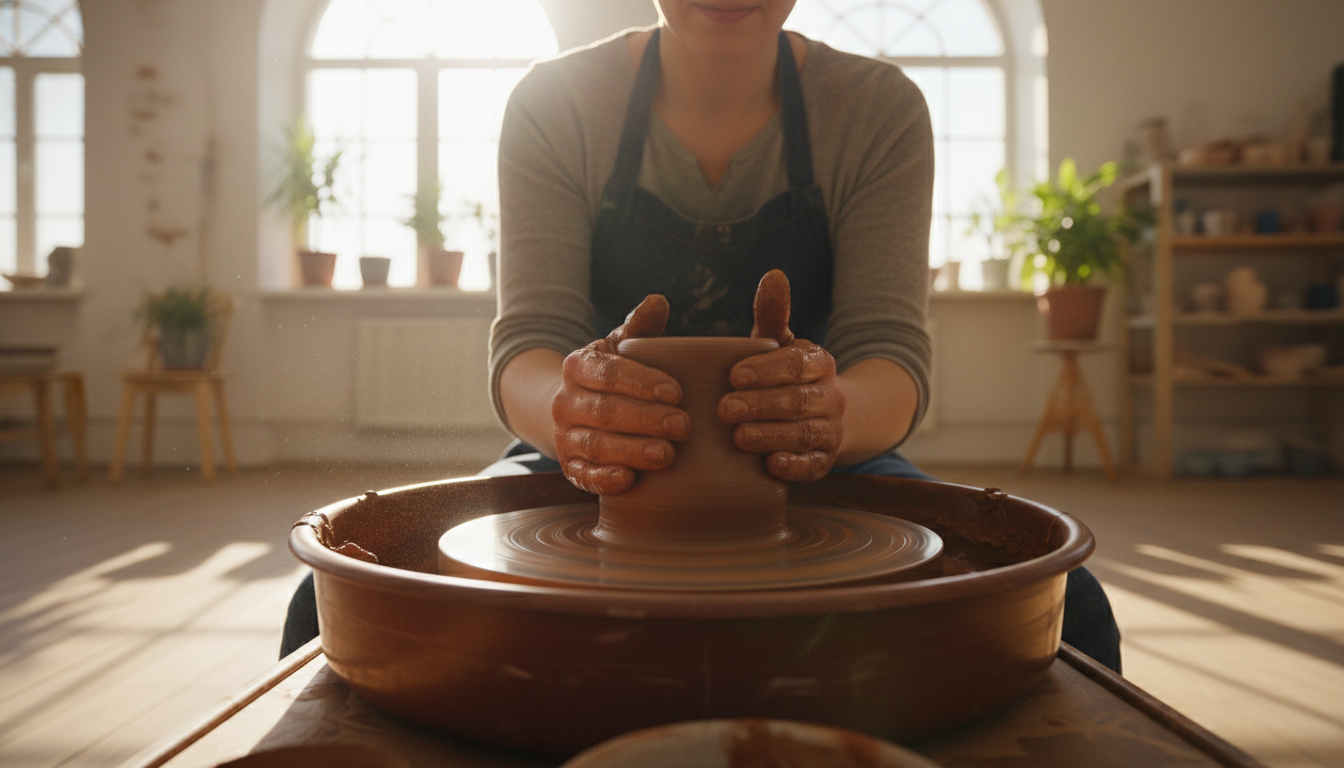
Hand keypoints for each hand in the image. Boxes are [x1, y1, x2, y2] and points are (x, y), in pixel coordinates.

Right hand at [552, 295, 689, 494]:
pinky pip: (583, 475)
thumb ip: (640, 327)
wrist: (576, 408)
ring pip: (596, 445)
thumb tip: (658, 301)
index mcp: (577, 365)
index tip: (676, 392)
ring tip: (667, 454)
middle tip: (683, 426)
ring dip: (632, 450)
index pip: (609, 372)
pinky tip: (629, 479)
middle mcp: (564, 401)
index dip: (642, 383)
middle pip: (605, 411)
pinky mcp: (569, 467)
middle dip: (646, 419)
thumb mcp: (622, 347)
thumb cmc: (613, 375)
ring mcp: (564, 436)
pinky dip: (604, 479)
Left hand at [718, 270, 845, 481]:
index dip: (767, 370)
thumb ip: (773, 315)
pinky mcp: (823, 462)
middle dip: (761, 404)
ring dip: (771, 435)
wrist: (830, 417)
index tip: (734, 375)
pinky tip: (771, 465)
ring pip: (804, 434)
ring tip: (739, 436)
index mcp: (818, 363)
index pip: (796, 364)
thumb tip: (773, 275)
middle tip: (724, 408)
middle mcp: (830, 397)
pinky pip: (813, 466)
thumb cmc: (788, 376)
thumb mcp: (780, 345)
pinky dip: (794, 466)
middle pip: (798, 401)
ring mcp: (830, 431)